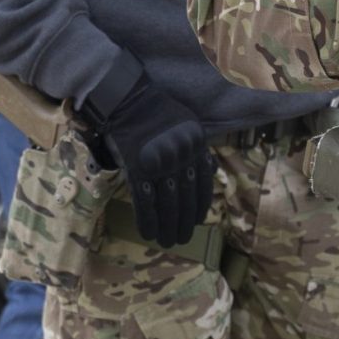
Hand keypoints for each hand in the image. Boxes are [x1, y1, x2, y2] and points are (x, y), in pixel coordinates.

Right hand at [90, 66, 218, 248]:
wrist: (127, 97)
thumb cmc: (157, 108)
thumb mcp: (188, 123)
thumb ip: (197, 147)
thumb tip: (211, 168)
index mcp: (196, 146)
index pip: (203, 184)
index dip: (200, 207)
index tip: (198, 221)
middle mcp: (181, 157)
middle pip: (185, 198)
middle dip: (184, 223)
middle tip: (182, 239)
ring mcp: (159, 164)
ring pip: (167, 204)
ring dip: (168, 226)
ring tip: (167, 241)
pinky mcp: (137, 168)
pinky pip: (145, 201)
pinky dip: (148, 220)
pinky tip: (149, 233)